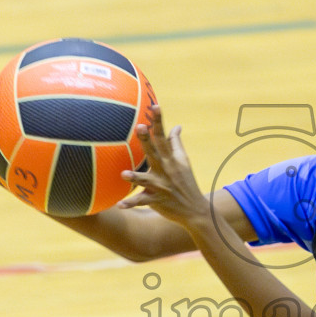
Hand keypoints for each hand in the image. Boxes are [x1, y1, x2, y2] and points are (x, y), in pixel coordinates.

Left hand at [118, 104, 211, 226]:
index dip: (159, 121)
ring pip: (146, 180)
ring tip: (124, 174)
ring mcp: (161, 186)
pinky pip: (142, 202)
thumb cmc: (186, 183)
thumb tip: (176, 126)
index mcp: (172, 159)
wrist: (196, 210)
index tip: (155, 106)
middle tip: (139, 127)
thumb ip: (177, 144)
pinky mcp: (157, 201)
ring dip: (135, 177)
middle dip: (147, 140)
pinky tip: (119, 205)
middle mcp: (166, 170)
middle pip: (155, 153)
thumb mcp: (184, 162)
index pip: (165, 137)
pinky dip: (131, 203)